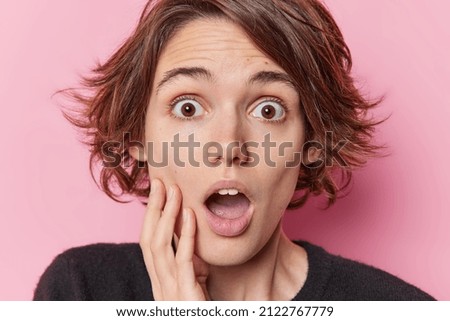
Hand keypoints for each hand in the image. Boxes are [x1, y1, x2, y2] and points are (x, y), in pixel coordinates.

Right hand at [140, 179, 209, 299]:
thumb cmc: (202, 311)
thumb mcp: (194, 284)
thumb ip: (189, 265)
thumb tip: (191, 241)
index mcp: (158, 281)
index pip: (148, 242)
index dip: (151, 215)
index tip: (157, 191)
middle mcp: (158, 284)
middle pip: (148, 239)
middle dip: (153, 209)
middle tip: (160, 181)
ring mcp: (168, 291)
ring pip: (159, 246)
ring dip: (166, 215)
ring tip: (174, 191)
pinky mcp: (185, 296)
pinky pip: (182, 261)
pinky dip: (185, 236)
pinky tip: (190, 215)